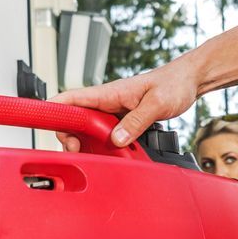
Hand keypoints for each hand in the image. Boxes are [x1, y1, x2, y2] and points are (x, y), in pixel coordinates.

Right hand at [53, 57, 201, 149]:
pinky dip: (105, 146)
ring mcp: (113, 112)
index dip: (53, 111)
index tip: (48, 127)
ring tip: (96, 156)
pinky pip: (105, 134)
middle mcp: (106, 102)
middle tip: (79, 152)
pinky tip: (113, 155)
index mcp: (109, 92)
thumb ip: (136, 121)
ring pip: (88, 129)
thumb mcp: (157, 103)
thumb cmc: (174, 83)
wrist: (189, 81)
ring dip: (88, 144)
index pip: (70, 98)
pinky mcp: (122, 120)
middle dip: (70, 137)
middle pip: (74, 119)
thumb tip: (116, 139)